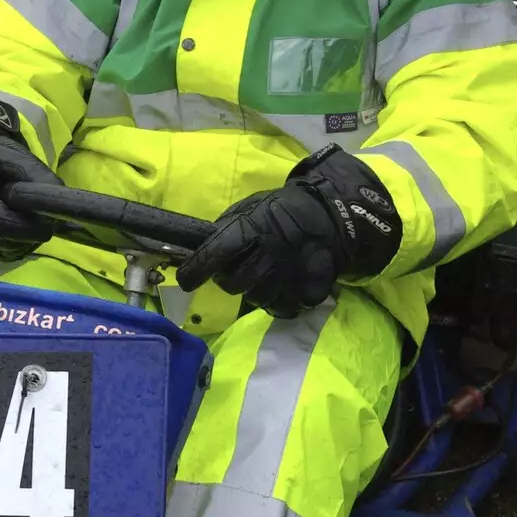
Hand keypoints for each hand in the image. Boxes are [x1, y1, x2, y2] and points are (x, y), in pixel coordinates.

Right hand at [0, 102, 60, 260]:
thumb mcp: (18, 158)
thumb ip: (39, 178)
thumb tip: (57, 206)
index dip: (23, 229)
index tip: (46, 229)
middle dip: (25, 238)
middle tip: (43, 229)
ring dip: (18, 246)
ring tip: (31, 230)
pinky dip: (7, 249)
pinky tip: (17, 236)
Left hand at [177, 147, 400, 317]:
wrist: (330, 215)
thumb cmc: (281, 211)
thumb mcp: (250, 208)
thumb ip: (227, 228)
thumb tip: (201, 249)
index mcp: (251, 228)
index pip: (214, 253)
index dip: (195, 270)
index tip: (185, 281)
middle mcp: (268, 252)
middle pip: (234, 284)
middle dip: (229, 281)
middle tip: (237, 271)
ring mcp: (290, 273)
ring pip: (258, 300)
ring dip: (255, 292)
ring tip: (264, 277)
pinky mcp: (309, 290)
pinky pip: (285, 308)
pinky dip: (281, 302)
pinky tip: (284, 287)